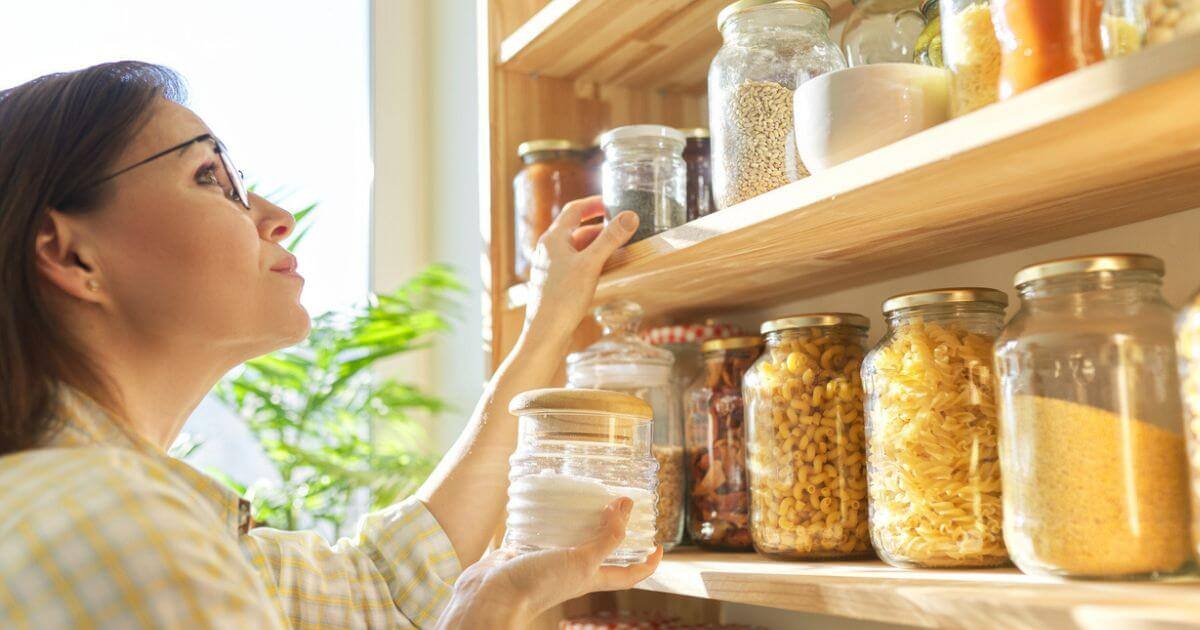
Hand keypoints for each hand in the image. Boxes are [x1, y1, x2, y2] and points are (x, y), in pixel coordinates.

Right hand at [437, 498, 662, 628]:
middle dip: (613, 531)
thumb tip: (627, 506)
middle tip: (619, 505)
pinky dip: (545, 516)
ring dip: (579, 519)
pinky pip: (540, 531)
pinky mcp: (524, 551)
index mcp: (590, 578)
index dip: (648, 563)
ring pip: (570, 538)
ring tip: (585, 494)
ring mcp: (548, 560)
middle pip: (601, 552)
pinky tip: (545, 498)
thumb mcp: (582, 562)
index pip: (629, 575)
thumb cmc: (539, 584)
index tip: (659, 544)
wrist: (492, 596)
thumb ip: (607, 537)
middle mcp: (572, 570)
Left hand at [524, 196, 637, 344]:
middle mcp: (548, 249)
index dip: (594, 204)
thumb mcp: (591, 264)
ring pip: (577, 248)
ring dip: (597, 245)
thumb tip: (630, 216)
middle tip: (622, 227)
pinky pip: (575, 264)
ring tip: (619, 248)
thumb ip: (610, 238)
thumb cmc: (563, 297)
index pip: (574, 210)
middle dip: (600, 227)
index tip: (613, 202)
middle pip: (576, 229)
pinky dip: (591, 261)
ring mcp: (550, 267)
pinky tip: (605, 270)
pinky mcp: (555, 283)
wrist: (546, 332)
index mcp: (553, 239)